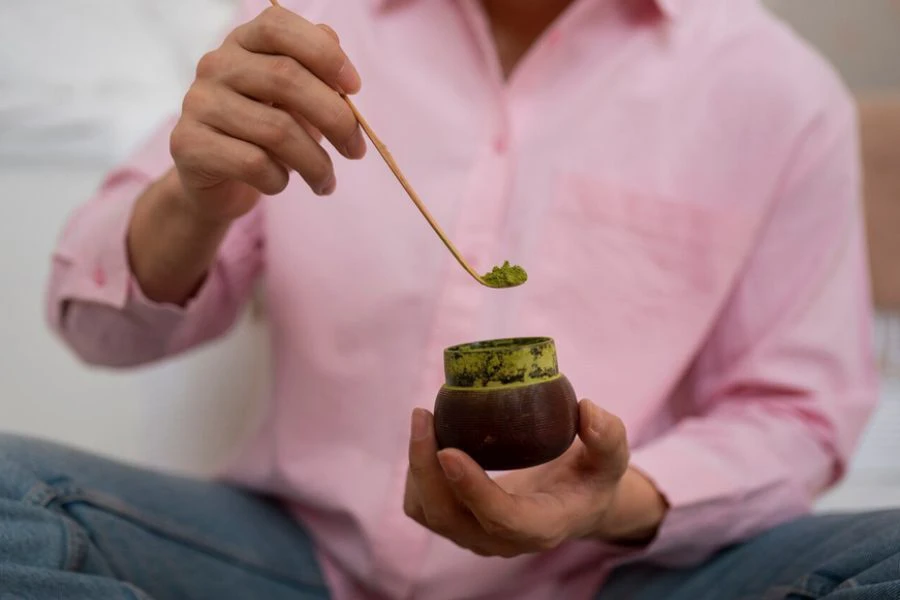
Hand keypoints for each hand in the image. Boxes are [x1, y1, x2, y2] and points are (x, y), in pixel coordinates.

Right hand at [170, 5, 365, 222]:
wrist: (215, 184)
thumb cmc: (264, 136)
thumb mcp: (295, 102)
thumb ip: (315, 71)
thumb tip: (333, 42)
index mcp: (242, 43)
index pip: (279, 27)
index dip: (324, 53)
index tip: (355, 88)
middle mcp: (215, 65)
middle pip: (286, 78)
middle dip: (336, 119)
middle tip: (356, 150)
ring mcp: (198, 103)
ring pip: (276, 130)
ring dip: (315, 163)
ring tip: (326, 182)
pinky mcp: (188, 144)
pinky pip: (253, 163)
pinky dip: (279, 179)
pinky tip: (280, 183)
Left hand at [403, 401, 667, 557]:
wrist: (573, 502)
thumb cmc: (591, 477)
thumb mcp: (611, 458)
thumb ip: (608, 437)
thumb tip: (586, 410)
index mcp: (543, 526)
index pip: (502, 518)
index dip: (472, 488)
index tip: (448, 449)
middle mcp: (503, 540)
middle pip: (449, 517)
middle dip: (426, 469)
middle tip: (424, 415)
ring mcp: (475, 535)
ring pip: (428, 512)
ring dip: (417, 468)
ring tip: (424, 418)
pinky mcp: (458, 522)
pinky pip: (422, 505)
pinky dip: (416, 472)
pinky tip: (428, 434)